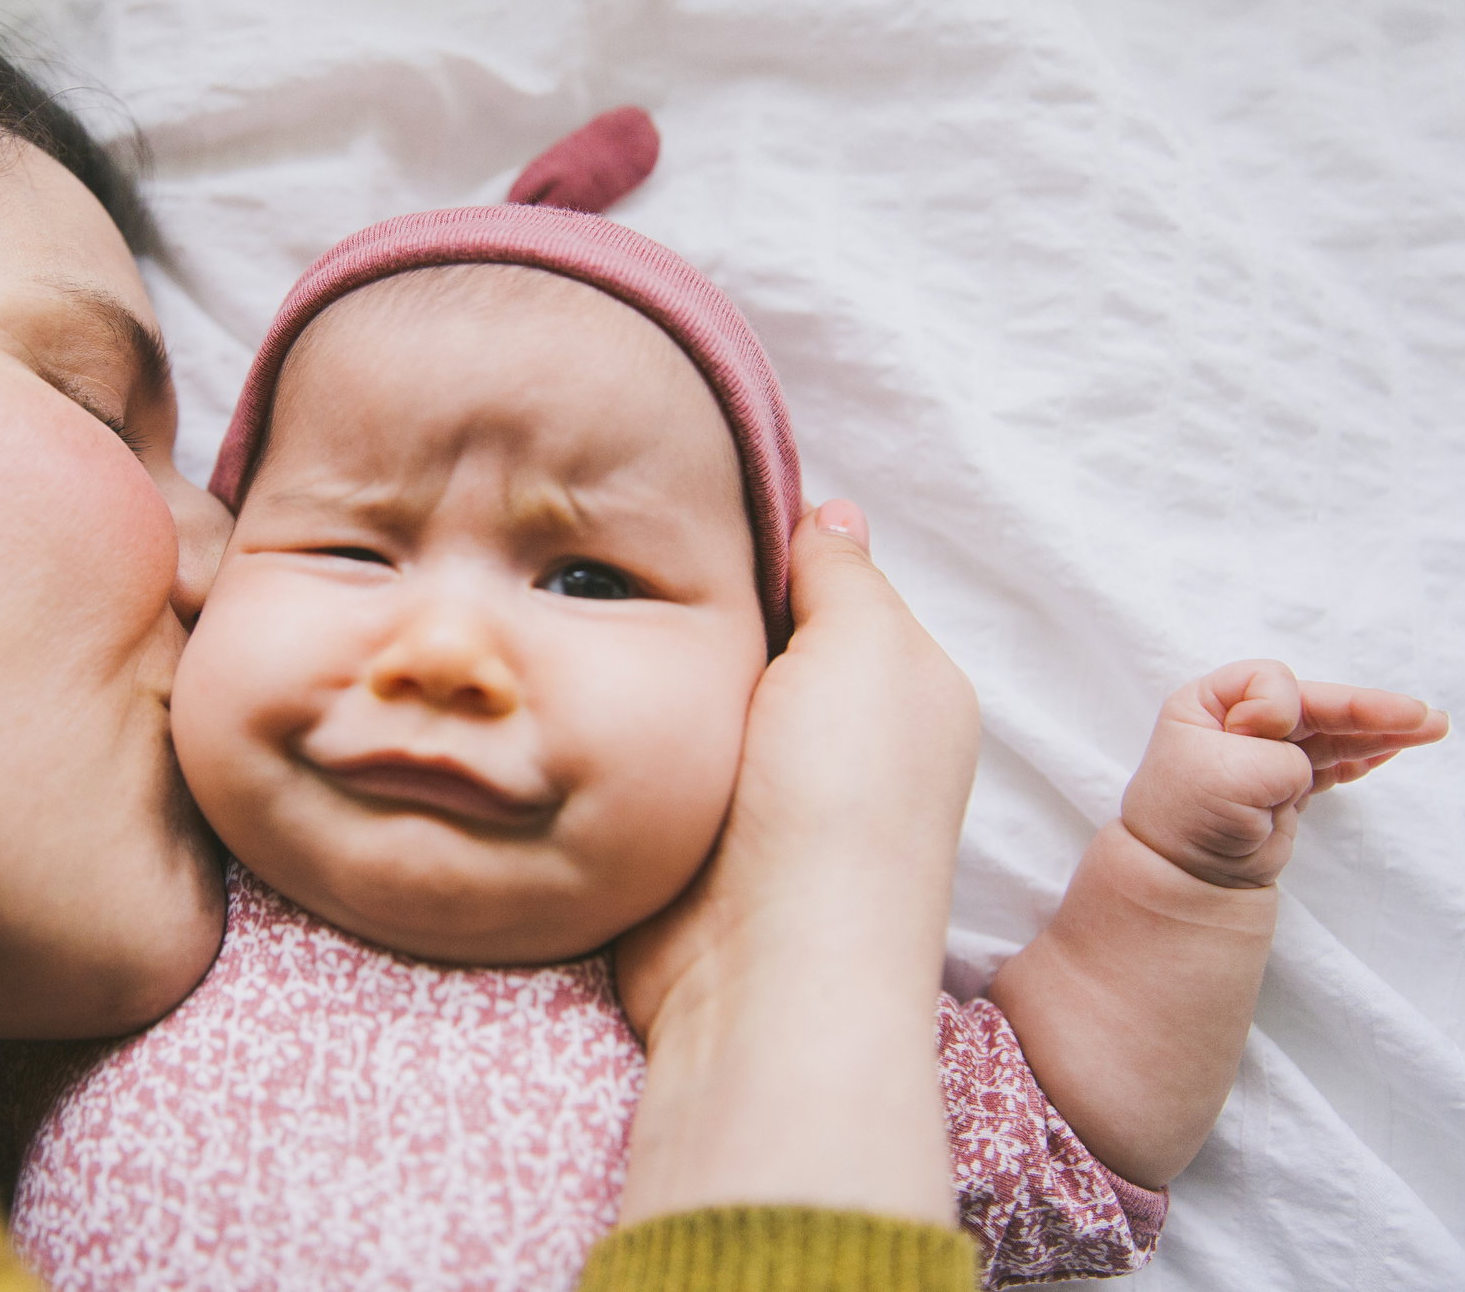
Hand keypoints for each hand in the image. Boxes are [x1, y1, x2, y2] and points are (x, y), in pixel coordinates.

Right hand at [611, 500, 978, 1224]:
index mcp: (897, 683)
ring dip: (644, 661)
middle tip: (604, 548)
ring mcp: (754, 787)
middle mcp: (831, 732)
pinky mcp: (686, 831)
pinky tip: (572, 685)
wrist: (764, 973)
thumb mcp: (867, 651)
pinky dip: (619, 724)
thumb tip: (831, 510)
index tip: (675, 492)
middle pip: (747, 628)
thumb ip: (844, 573)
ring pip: (686, 685)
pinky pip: (646, 748)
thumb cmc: (838, 802)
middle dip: (688, 596)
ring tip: (567, 603)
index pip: (823, 576)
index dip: (757, 536)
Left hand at [1121, 660, 1448, 888]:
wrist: (1184, 877)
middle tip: (1420, 715)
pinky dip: (1363, 756)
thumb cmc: (1189, 818)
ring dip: (1378, 731)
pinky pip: (1332, 762)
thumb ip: (1277, 755)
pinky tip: (1395, 750)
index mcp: (1208, 703)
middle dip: (1366, 709)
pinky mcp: (1284, 785)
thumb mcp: (1226, 774)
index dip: (1277, 709)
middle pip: (1313, 704)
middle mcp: (1236, 722)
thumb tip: (1300, 762)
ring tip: (1431, 727)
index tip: (1259, 738)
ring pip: (1331, 733)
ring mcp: (1263, 755)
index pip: (1268, 681)